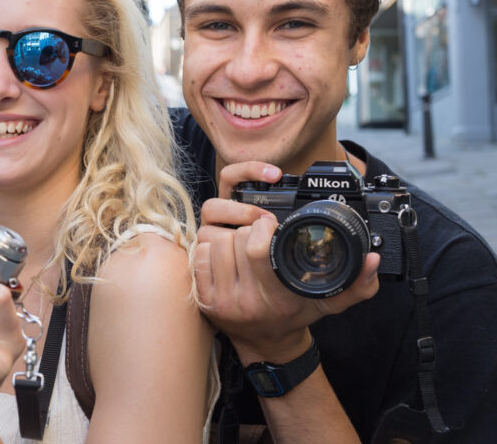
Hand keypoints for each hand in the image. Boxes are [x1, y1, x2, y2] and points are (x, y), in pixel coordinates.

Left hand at [195, 161, 379, 363]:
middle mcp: (245, 302)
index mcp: (275, 298)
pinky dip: (210, 250)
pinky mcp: (203, 299)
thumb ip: (357, 284)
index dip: (262, 226)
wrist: (267, 345)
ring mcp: (220, 301)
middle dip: (246, 230)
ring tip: (243, 244)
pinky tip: (226, 256)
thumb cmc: (296, 315)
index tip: (271, 223)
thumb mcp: (329, 301)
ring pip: (213, 243)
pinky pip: (198, 257)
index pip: (256, 249)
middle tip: (258, 234)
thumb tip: (371, 260)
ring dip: (227, 237)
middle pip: (233, 240)